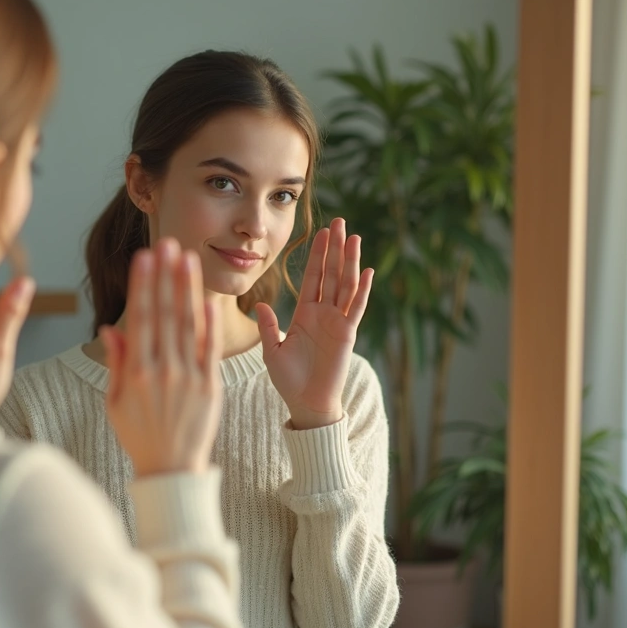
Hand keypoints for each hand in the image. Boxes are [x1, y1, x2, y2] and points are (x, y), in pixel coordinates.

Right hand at [100, 239, 222, 476]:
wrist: (171, 470)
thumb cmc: (139, 436)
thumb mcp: (116, 402)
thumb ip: (116, 363)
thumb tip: (110, 328)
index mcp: (136, 373)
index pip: (141, 319)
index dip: (143, 286)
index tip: (144, 258)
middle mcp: (163, 371)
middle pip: (165, 314)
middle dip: (165, 276)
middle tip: (166, 244)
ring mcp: (189, 378)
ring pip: (188, 324)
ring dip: (187, 288)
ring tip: (187, 258)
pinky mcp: (210, 386)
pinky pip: (210, 348)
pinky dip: (210, 322)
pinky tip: (209, 298)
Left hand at [255, 218, 373, 429]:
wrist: (307, 405)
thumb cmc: (289, 381)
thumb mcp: (273, 351)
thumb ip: (268, 327)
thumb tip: (260, 304)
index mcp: (305, 314)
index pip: (312, 277)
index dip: (317, 255)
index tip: (321, 233)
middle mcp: (323, 313)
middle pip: (331, 274)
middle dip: (334, 249)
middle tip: (339, 222)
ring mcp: (337, 322)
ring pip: (345, 285)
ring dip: (349, 261)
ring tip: (353, 237)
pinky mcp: (347, 334)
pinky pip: (355, 308)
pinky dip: (362, 289)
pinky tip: (366, 270)